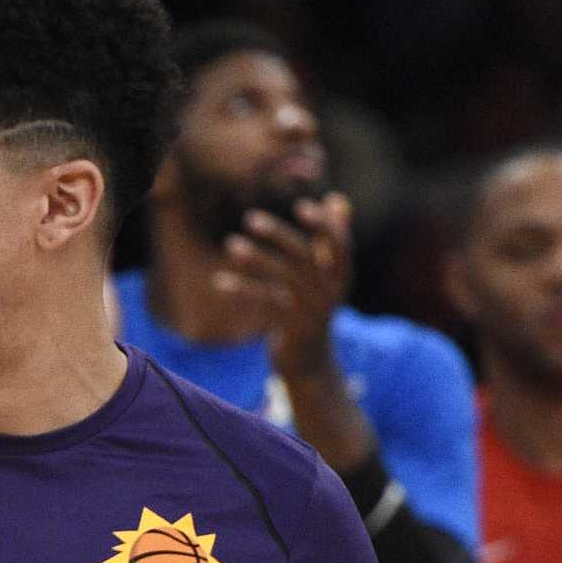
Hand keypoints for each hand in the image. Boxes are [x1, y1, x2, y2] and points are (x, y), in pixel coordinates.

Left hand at [215, 192, 352, 379]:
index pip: (339, 243)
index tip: (301, 205)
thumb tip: (337, 199)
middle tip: (249, 218)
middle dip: (278, 234)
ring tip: (231, 244)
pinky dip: (242, 289)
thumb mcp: (325, 276)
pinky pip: (265, 303)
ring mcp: (312, 312)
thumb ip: (331, 239)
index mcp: (340, 276)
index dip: (324, 224)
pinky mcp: (292, 329)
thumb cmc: (312, 309)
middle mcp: (331, 292)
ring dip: (255, 258)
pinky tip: (220, 281)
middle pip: (305, 256)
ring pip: (282, 278)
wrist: (308, 363)